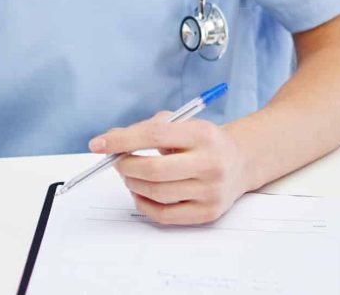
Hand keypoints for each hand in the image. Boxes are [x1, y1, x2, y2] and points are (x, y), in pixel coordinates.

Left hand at [89, 112, 251, 224]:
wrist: (240, 163)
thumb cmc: (201, 142)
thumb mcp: (182, 124)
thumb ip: (146, 128)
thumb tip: (109, 141)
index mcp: (203, 134)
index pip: (154, 135)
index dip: (121, 140)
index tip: (98, 144)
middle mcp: (211, 163)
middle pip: (154, 170)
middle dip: (125, 166)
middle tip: (117, 162)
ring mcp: (211, 191)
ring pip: (156, 193)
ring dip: (132, 183)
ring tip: (130, 175)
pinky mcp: (208, 213)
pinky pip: (164, 215)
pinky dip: (143, 203)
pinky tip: (140, 192)